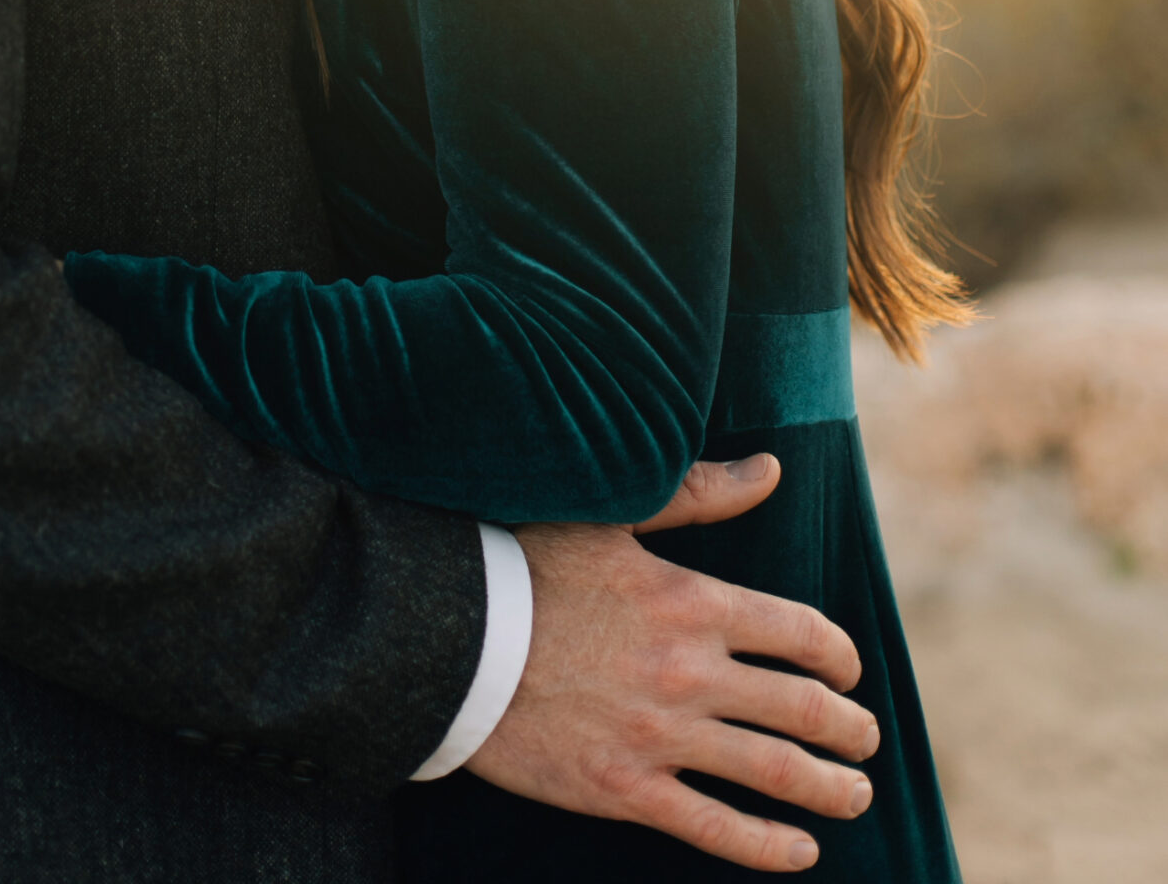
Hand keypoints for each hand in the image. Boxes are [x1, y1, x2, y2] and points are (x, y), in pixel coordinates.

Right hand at [467, 457, 877, 872]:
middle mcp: (689, 672)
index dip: (838, 655)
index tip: (848, 668)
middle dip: (849, 729)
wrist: (451, 638)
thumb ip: (697, 494)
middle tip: (866, 739)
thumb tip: (772, 470)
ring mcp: (660, 736)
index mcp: (691, 601)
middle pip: (802, 708)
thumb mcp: (611, 515)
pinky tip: (800, 851)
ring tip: (855, 796)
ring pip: (775, 773)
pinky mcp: (626, 790)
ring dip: (831, 789)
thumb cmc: (525, 563)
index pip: (800, 633)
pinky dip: (770, 847)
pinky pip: (717, 829)